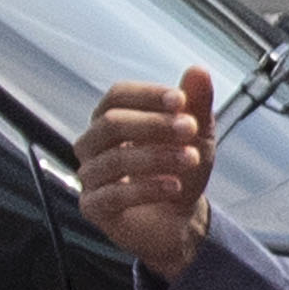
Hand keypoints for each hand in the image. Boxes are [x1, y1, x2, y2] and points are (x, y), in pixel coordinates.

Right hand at [76, 70, 215, 276]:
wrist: (179, 220)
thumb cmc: (179, 170)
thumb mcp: (196, 136)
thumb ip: (196, 104)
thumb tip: (199, 69)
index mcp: (111, 119)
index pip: (117, 95)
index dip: (147, 95)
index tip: (181, 100)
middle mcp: (93, 144)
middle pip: (111, 124)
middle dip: (154, 125)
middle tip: (190, 130)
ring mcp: (90, 176)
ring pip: (114, 159)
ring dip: (156, 157)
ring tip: (190, 159)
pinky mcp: (93, 208)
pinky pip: (112, 195)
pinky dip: (146, 189)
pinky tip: (174, 187)